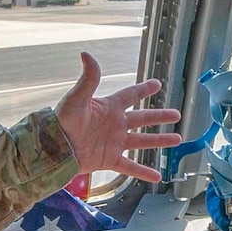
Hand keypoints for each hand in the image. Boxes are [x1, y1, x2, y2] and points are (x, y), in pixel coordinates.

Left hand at [54, 52, 182, 182]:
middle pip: (143, 118)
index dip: (144, 89)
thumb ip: (88, 78)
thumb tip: (87, 54)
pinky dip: (144, 172)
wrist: (54, 148)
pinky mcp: (109, 160)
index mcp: (109, 108)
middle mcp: (115, 124)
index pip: (131, 95)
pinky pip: (130, 167)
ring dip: (159, 141)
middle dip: (160, 116)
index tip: (157, 84)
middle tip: (176, 114)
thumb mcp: (77, 98)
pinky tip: (158, 176)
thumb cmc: (62, 121)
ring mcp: (114, 143)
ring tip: (177, 139)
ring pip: (142, 141)